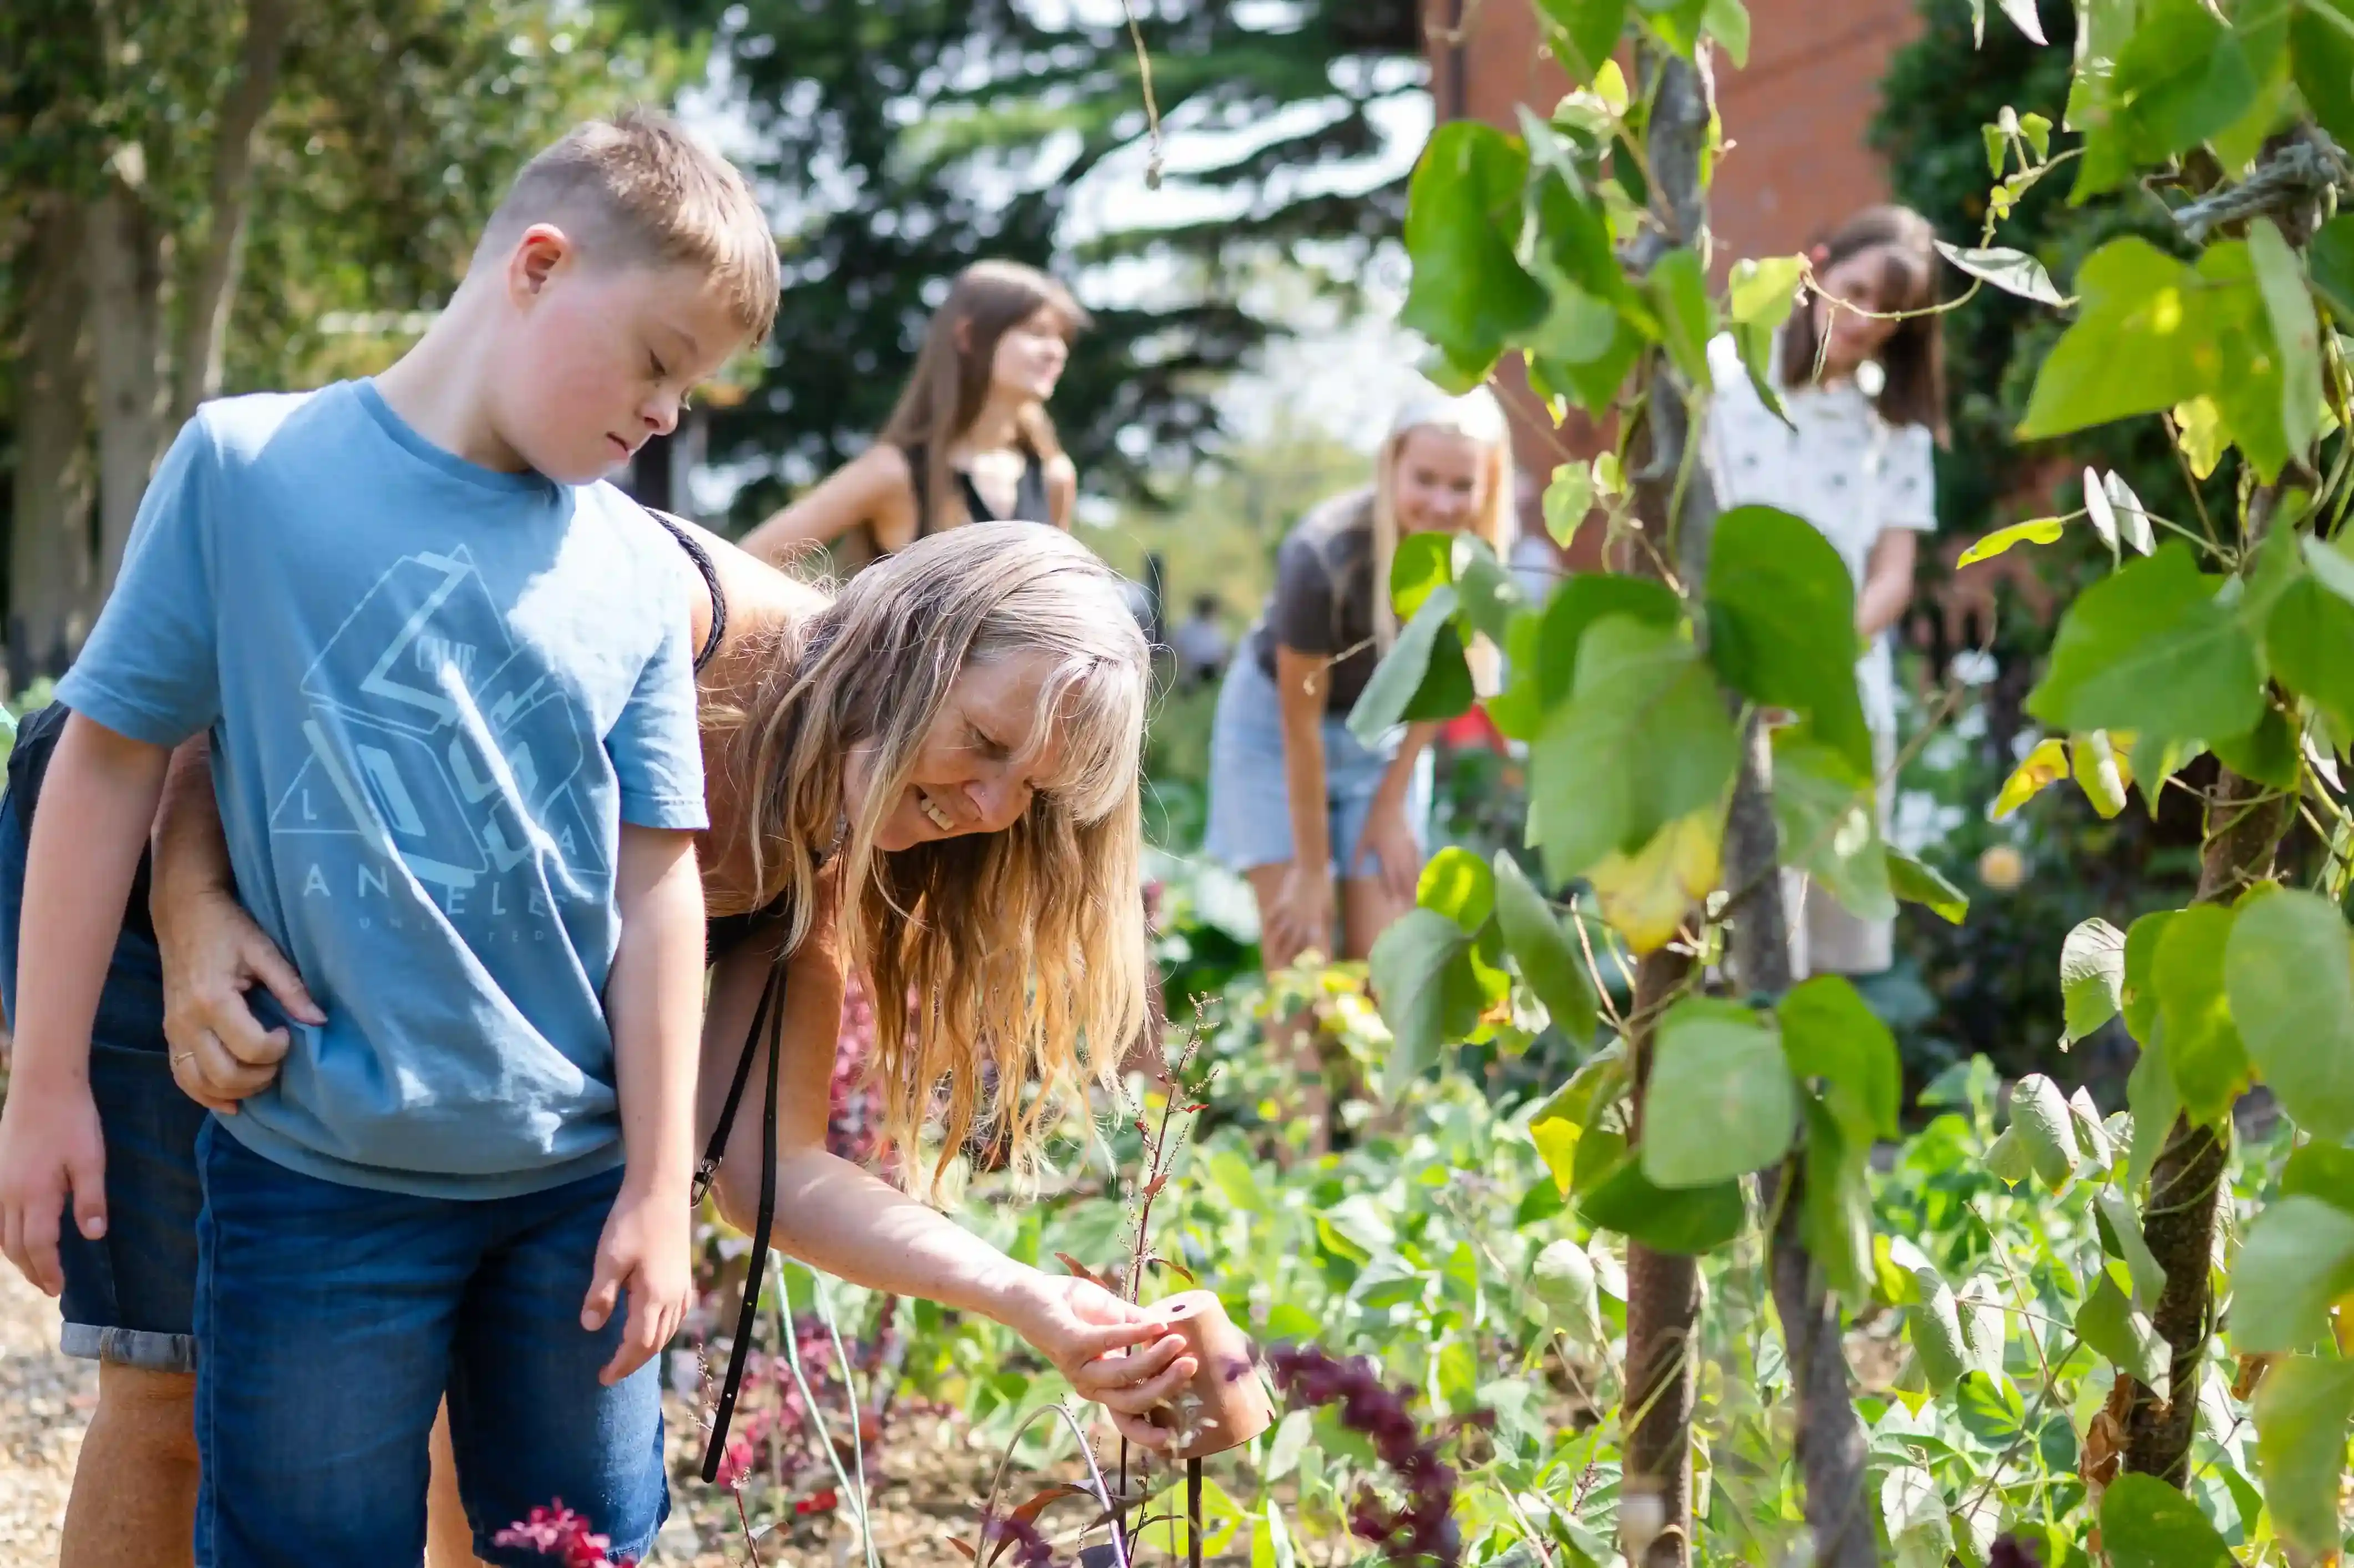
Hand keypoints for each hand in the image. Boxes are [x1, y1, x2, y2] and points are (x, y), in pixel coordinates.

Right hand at [0, 1075, 105, 1295]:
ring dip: (16, 1256)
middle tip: (50, 1287)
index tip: (59, 1288)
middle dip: (32, 1270)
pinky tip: (15, 1239)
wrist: (43, 1086)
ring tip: (35, 1270)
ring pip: (0, 1233)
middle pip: (14, 1246)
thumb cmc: (73, 1121)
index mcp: (35, 1194)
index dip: (48, 1270)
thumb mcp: (91, 1160)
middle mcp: (9, 1194)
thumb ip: (91, 1199)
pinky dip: (3, 1236)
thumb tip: (93, 1237)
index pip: (38, 1245)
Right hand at [158, 889, 323, 1113]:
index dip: (278, 1050)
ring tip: (261, 1075)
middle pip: (224, 1074)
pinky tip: (231, 1101)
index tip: (289, 1034)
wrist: (182, 914)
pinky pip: (182, 1077)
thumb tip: (319, 1021)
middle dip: (260, 1076)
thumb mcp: (264, 949)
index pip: (250, 1048)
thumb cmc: (226, 927)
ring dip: (236, 1090)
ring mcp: (173, 1031)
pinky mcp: (169, 1034)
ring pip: (200, 1083)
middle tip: (279, 1059)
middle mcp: (186, 1022)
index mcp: (212, 1000)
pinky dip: (205, 1095)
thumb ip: (291, 987)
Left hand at [583, 1176, 691, 1386]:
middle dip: (634, 1361)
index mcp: (654, 1297)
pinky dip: (662, 1330)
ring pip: (669, 1330)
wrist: (662, 1189)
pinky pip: (676, 1315)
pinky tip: (653, 1324)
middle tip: (611, 1372)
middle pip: (656, 1343)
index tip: (602, 1378)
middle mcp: (673, 1297)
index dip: (621, 1365)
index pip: (639, 1345)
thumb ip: (601, 1295)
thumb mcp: (609, 1258)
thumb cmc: (632, 1221)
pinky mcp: (683, 1274)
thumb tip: (590, 1327)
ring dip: (649, 1348)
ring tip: (628, 1354)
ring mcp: (681, 1286)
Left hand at [1002, 1271, 1196, 1446]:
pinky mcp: (1070, 1344)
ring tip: (1179, 1342)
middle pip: (1132, 1401)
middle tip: (1192, 1366)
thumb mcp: (1115, 1317)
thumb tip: (1175, 1331)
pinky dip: (1135, 1335)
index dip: (1148, 1432)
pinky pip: (1108, 1342)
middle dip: (1165, 1388)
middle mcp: (1089, 1383)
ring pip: (1123, 1376)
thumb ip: (1141, 1326)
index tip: (1174, 1437)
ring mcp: (1079, 1366)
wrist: (1028, 1291)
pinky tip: (1156, 1326)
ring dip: (1155, 1361)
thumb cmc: (1072, 1305)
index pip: (1126, 1417)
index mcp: (1101, 1383)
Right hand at [1266, 861, 1334, 964]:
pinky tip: (1266, 936)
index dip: (1310, 960)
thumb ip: (1324, 926)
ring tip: (1270, 958)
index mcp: (1316, 923)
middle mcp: (1301, 920)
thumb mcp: (1329, 909)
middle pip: (1292, 945)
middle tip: (1282, 972)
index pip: (1313, 947)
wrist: (1312, 868)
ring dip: (1273, 948)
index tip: (1307, 972)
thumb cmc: (1325, 889)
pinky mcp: (1281, 903)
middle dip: (1287, 959)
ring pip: (1278, 934)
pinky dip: (1268, 927)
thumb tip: (1324, 941)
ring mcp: (1289, 912)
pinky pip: (1271, 918)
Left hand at [1352, 800, 1422, 903]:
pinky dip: (1420, 871)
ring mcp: (1408, 850)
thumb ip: (1358, 856)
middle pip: (1404, 879)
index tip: (1393, 903)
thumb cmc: (1373, 821)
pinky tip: (1422, 878)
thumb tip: (1352, 871)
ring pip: (1413, 872)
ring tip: (1417, 898)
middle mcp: (1399, 856)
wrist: (1390, 804)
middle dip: (1406, 894)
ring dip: (1415, 886)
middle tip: (1408, 907)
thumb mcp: (1363, 839)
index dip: (1391, 891)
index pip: (1389, 878)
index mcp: (1385, 856)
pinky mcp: (1414, 843)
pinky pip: (1419, 861)